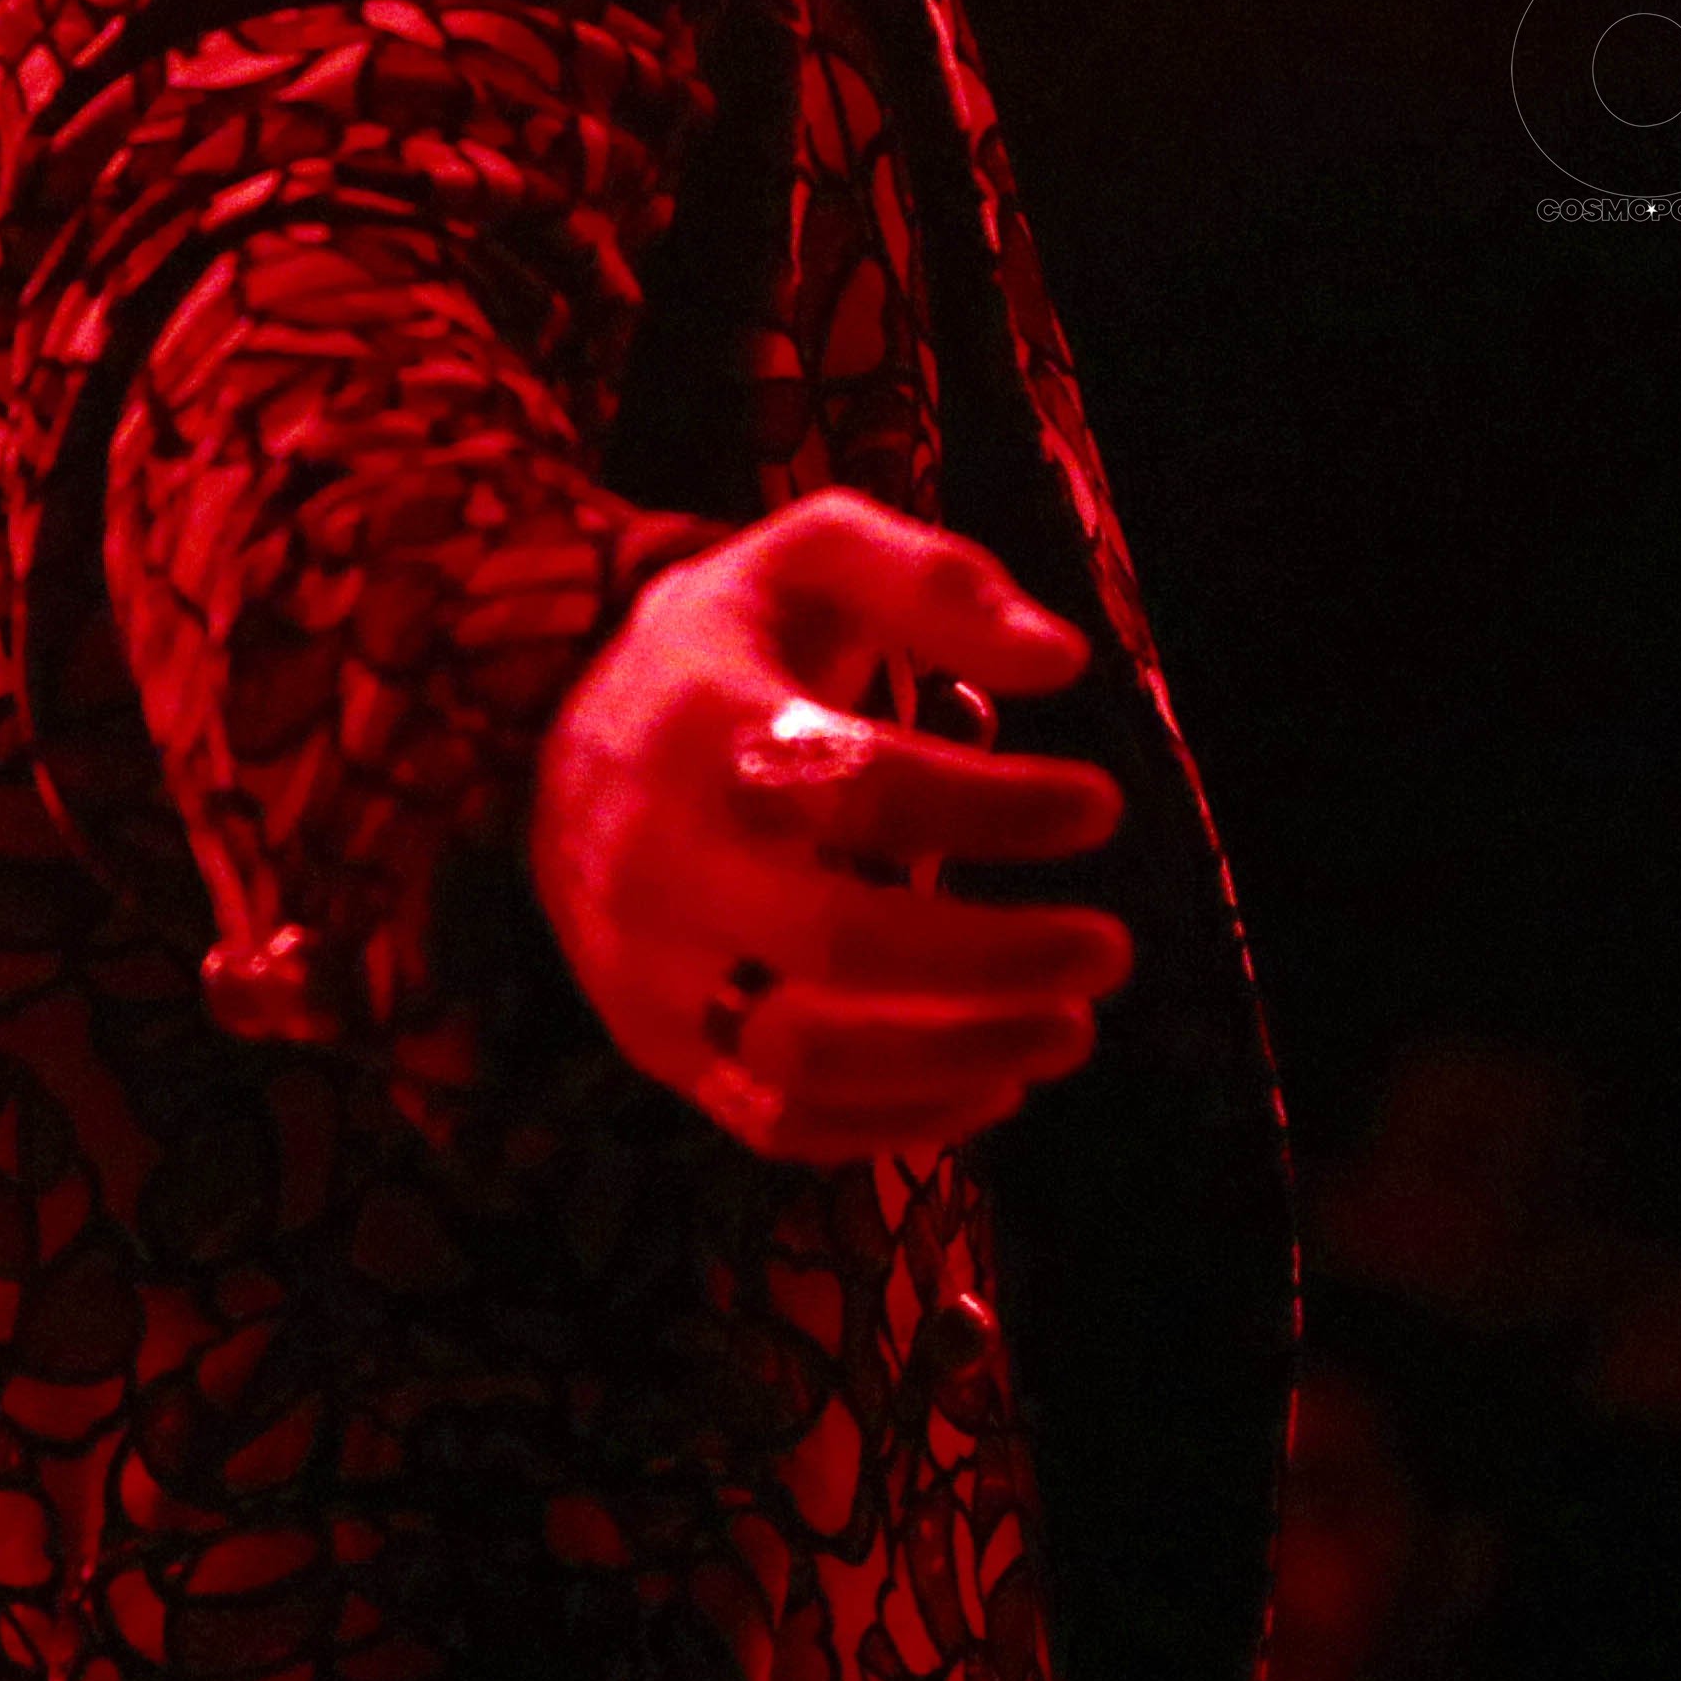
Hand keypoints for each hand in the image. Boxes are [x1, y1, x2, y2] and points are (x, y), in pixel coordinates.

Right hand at [529, 488, 1127, 1160]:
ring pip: (806, 1058)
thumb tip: (1062, 661)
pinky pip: (777, 1122)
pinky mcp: (659, 1048)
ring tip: (1070, 1030)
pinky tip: (994, 1088)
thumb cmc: (737, 641)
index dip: (994, 807)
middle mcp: (663, 865)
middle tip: (1110, 950)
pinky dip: (896, 1124)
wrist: (570, 737)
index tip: (1099, 805)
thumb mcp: (817, 556)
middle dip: (995, 958)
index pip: (861, 788)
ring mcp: (652, 973)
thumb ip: (938, 582)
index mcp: (707, 730)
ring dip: (959, 1059)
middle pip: (838, 943)